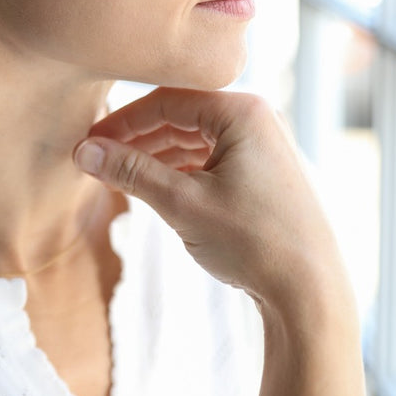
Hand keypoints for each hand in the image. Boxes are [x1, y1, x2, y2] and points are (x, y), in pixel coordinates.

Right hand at [74, 87, 349, 318]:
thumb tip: (84, 152)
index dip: (122, 121)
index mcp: (242, 111)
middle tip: (96, 159)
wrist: (311, 294)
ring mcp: (263, 147)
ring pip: (193, 140)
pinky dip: (178, 170)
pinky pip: (210, 160)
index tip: (89, 142)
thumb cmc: (255, 242)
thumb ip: (130, 172)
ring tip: (118, 175)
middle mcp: (257, 120)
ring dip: (154, 156)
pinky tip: (153, 187)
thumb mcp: (182, 203)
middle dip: (135, 139)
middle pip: (180, 117)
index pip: (167, 101)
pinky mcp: (263, 174)